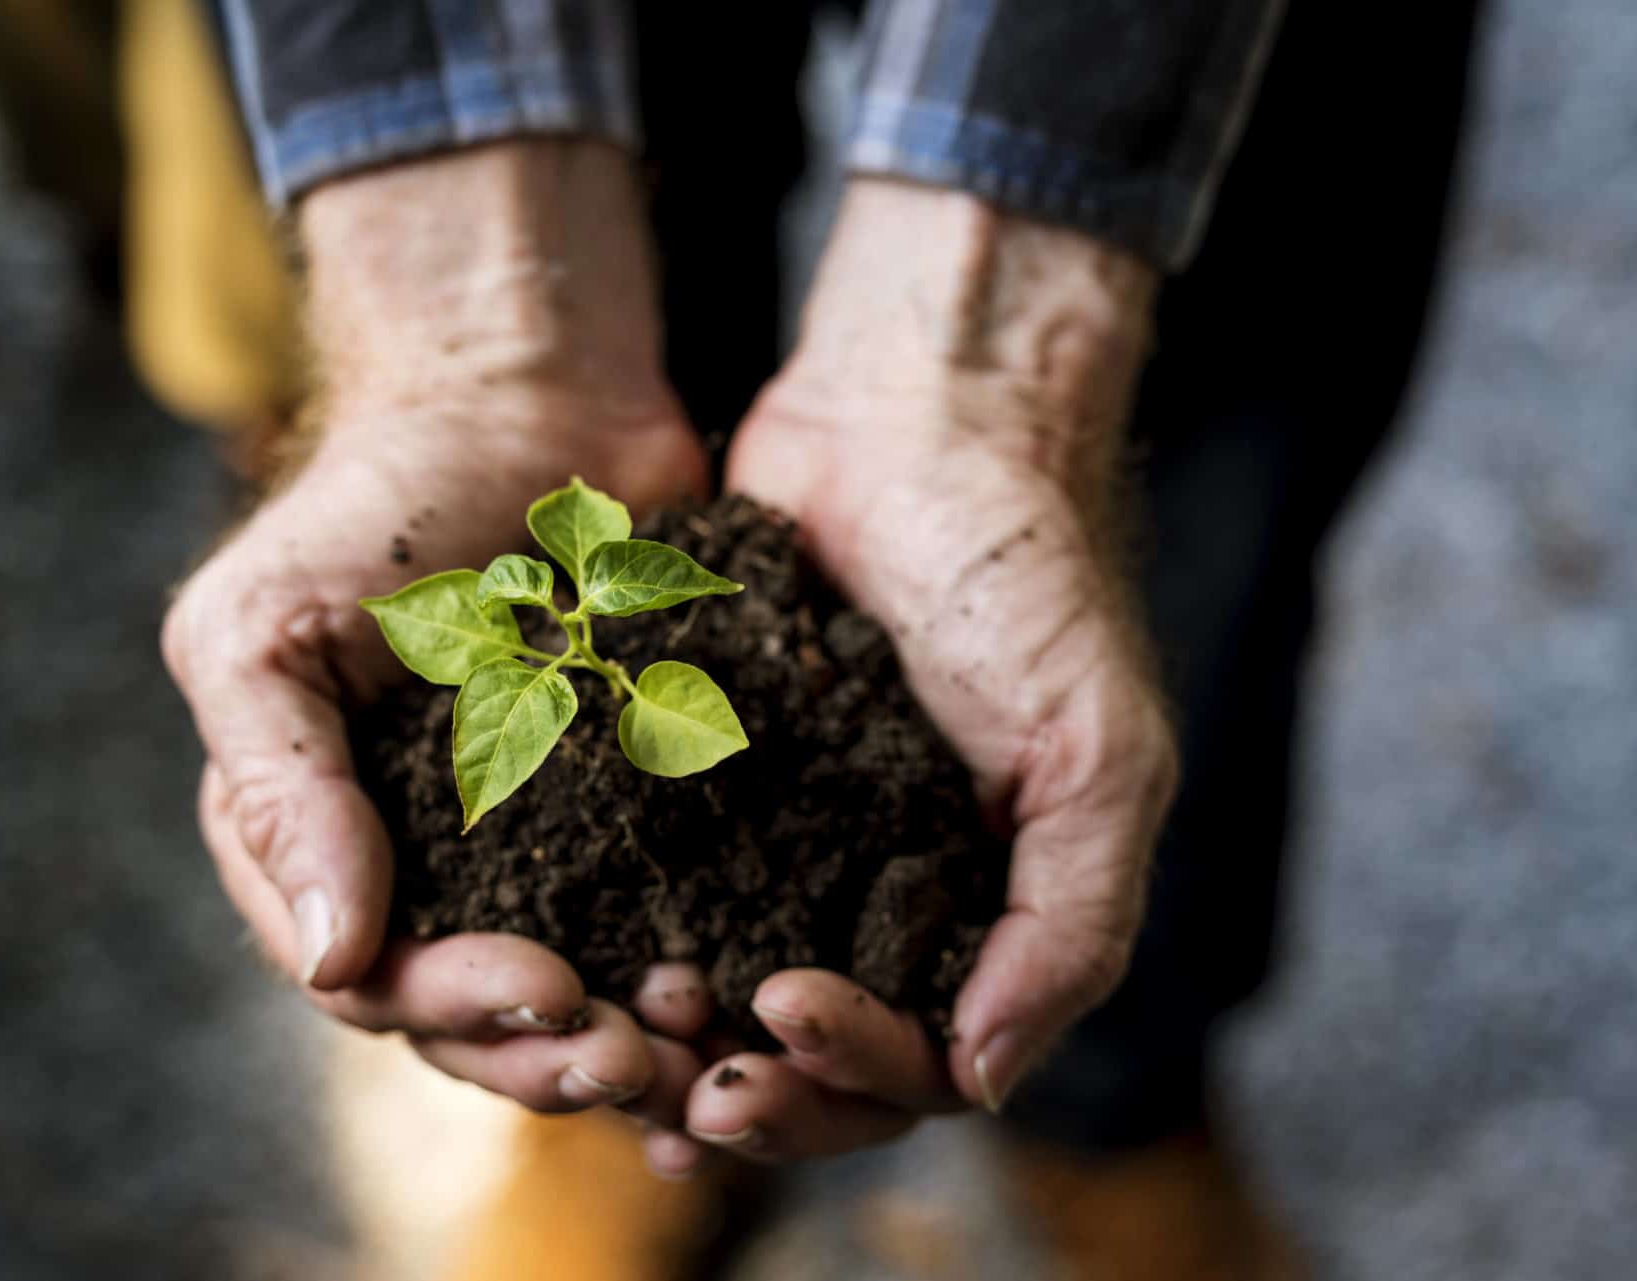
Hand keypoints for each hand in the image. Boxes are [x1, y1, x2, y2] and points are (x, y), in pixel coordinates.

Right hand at [162, 142, 713, 1117]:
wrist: (525, 406)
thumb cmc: (376, 507)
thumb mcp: (267, 630)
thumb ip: (278, 790)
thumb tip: (335, 958)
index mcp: (320, 847)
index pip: (370, 978)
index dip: (451, 1005)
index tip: (542, 986)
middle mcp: (424, 873)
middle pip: (478, 1019)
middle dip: (550, 1050)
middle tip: (635, 1054)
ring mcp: (539, 855)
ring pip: (579, 996)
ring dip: (635, 1040)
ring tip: (703, 1040)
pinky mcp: (639, 820)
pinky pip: (669, 921)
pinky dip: (704, 969)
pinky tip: (752, 990)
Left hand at [674, 182, 1178, 1164]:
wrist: (917, 417)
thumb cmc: (1024, 577)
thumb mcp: (1095, 750)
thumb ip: (1073, 919)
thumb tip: (985, 1082)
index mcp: (980, 916)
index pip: (920, 1062)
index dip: (851, 1072)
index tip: (781, 1015)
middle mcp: (878, 902)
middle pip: (810, 1062)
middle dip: (752, 1087)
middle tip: (687, 1082)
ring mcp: (784, 848)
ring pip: (720, 998)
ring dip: (673, 1043)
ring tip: (617, 1037)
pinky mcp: (697, 781)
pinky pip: (652, 892)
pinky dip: (616, 950)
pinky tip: (569, 979)